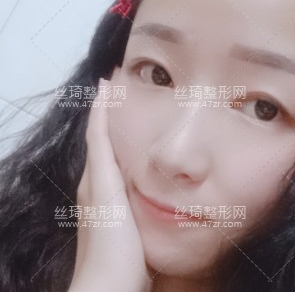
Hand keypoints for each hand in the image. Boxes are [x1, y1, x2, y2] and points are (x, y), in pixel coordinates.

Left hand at [68, 77, 150, 291]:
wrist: (112, 286)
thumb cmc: (111, 239)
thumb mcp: (106, 192)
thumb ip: (104, 157)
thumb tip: (100, 115)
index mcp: (95, 174)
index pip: (97, 130)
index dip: (101, 104)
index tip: (110, 78)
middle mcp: (98, 181)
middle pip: (102, 139)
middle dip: (110, 113)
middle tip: (126, 90)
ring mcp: (109, 196)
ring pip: (113, 154)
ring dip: (120, 131)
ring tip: (137, 115)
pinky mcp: (121, 209)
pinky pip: (123, 172)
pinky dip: (129, 155)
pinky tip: (144, 157)